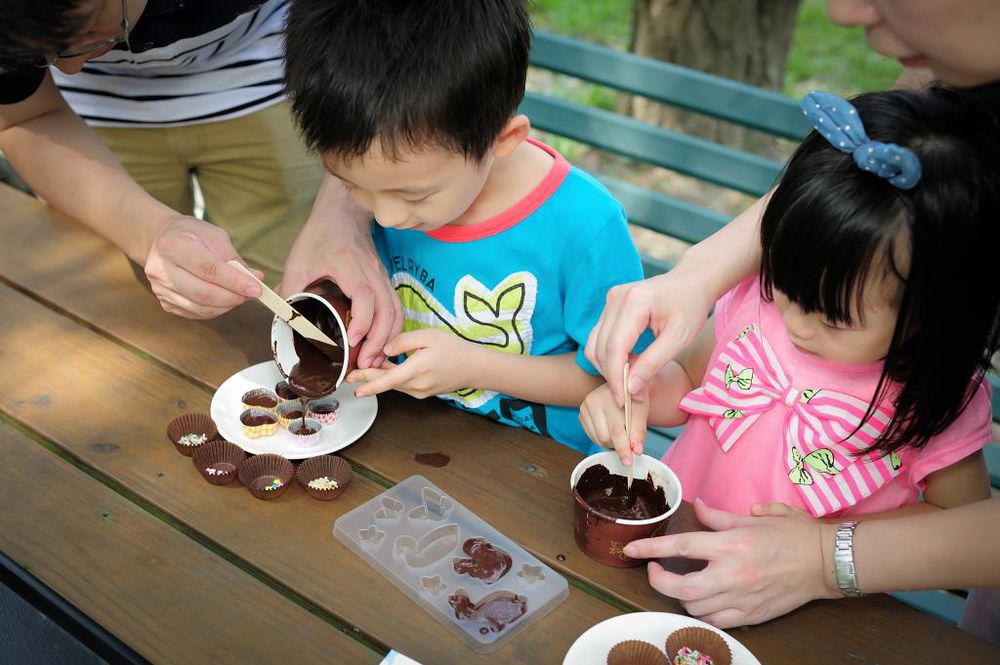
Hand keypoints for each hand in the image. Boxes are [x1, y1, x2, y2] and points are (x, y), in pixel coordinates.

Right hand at [144, 215, 260, 317]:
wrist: (160, 240)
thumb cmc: (190, 235)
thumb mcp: (213, 235)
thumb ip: (233, 258)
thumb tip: (255, 278)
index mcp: (172, 246)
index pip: (208, 269)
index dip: (235, 281)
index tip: (256, 288)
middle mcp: (161, 269)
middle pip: (203, 293)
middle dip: (233, 297)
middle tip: (252, 294)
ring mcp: (161, 289)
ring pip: (200, 308)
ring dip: (226, 305)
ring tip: (240, 296)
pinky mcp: (165, 302)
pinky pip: (195, 313)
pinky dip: (215, 309)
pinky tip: (225, 300)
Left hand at [280, 213, 401, 369]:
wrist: (342, 214)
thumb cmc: (320, 236)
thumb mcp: (297, 262)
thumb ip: (291, 291)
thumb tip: (286, 321)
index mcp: (348, 265)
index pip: (364, 296)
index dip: (362, 321)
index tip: (353, 340)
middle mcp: (371, 272)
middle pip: (387, 309)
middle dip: (379, 340)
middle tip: (366, 363)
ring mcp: (381, 276)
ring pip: (396, 311)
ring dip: (389, 338)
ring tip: (375, 359)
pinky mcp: (385, 281)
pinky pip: (396, 307)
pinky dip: (393, 329)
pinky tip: (382, 343)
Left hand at [346, 329, 477, 398]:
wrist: (475, 368)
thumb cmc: (454, 349)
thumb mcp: (429, 336)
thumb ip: (404, 341)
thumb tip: (384, 349)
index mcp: (418, 369)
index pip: (388, 380)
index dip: (369, 384)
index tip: (354, 388)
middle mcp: (417, 385)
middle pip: (386, 383)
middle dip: (367, 379)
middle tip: (349, 377)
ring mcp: (420, 392)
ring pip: (394, 384)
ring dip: (380, 377)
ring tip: (365, 367)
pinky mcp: (423, 393)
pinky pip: (402, 385)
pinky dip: (392, 378)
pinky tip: (387, 368)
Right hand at [579, 383, 648, 465]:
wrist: (623, 385)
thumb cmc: (634, 398)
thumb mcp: (642, 412)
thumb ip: (639, 432)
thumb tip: (636, 451)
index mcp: (611, 398)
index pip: (616, 431)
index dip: (623, 448)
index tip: (629, 462)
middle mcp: (593, 401)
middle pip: (604, 438)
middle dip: (618, 444)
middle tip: (628, 438)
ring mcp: (584, 407)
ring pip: (597, 439)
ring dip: (610, 442)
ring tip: (619, 430)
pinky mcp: (581, 414)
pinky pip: (592, 436)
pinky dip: (602, 438)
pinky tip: (609, 428)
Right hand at [585, 271, 713, 406]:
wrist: (691, 281)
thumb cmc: (690, 308)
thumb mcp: (679, 339)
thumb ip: (653, 363)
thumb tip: (631, 389)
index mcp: (635, 302)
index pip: (615, 348)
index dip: (616, 378)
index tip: (624, 402)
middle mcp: (616, 298)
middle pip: (601, 349)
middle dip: (613, 376)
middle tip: (632, 397)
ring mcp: (610, 299)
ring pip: (595, 345)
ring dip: (608, 368)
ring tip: (631, 381)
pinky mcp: (609, 305)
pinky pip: (599, 337)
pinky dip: (609, 356)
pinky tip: (628, 364)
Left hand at [622, 498, 838, 627]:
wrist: (825, 562)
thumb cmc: (792, 535)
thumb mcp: (754, 518)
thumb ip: (719, 516)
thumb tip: (696, 506)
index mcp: (731, 545)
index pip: (681, 547)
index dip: (651, 548)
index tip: (632, 549)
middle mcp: (732, 574)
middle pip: (680, 588)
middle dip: (658, 581)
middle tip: (654, 571)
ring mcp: (741, 598)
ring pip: (695, 607)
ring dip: (681, 597)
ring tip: (682, 584)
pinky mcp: (751, 615)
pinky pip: (716, 621)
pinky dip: (703, 613)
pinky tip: (703, 601)